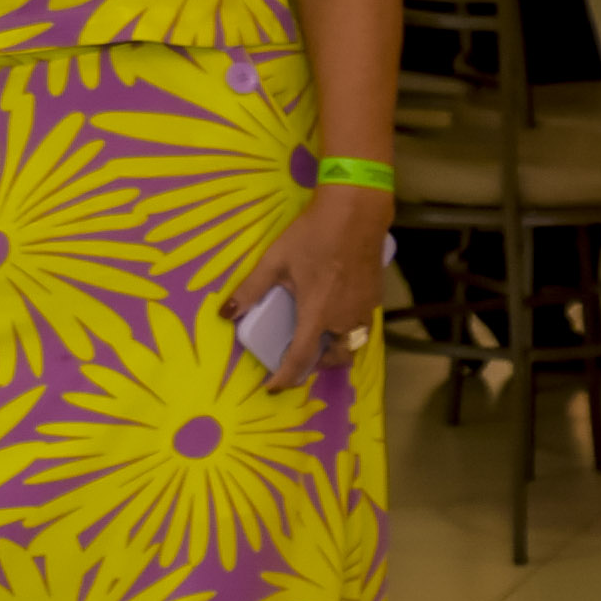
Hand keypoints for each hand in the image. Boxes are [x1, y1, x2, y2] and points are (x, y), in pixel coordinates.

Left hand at [227, 187, 392, 391]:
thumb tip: (225, 313)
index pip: (301, 358)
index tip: (273, 386)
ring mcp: (364, 310)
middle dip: (316, 365)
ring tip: (319, 339)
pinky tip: (336, 316)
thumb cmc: (313, 235)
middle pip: (334, 358)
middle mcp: (344, 319)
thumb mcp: (275, 260)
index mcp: (317, 313)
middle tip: (298, 358)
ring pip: (352, 345)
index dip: (285, 377)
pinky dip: (348, 333)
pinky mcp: (375, 299)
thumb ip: (250, 289)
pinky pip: (362, 328)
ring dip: (335, 351)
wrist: (356, 213)